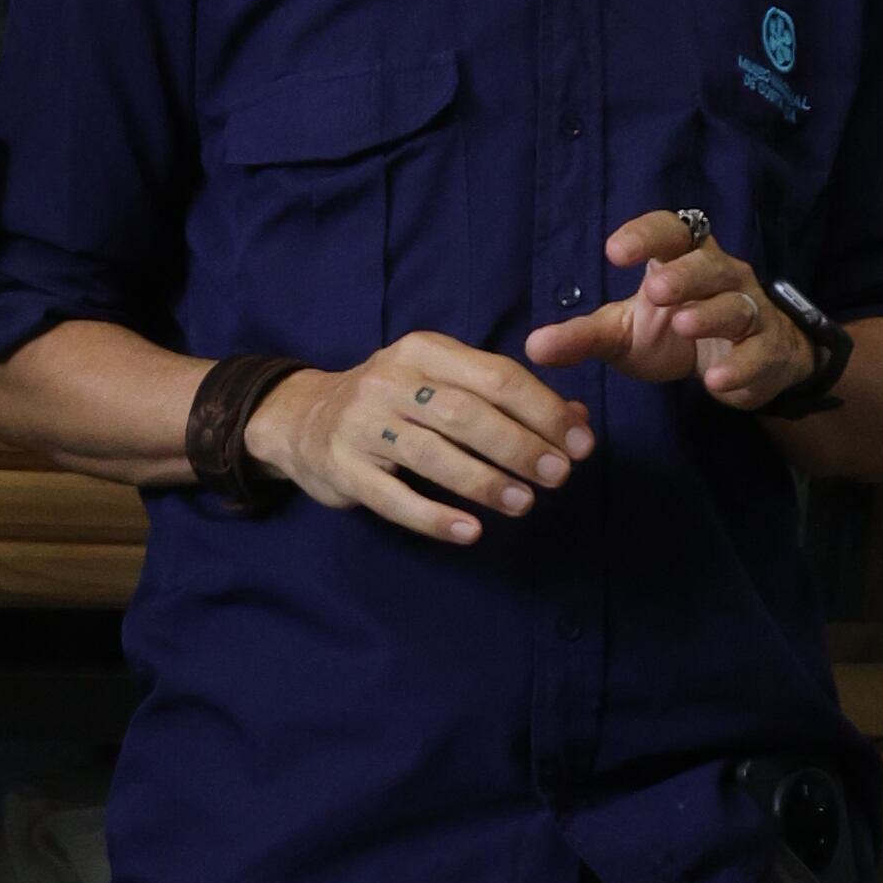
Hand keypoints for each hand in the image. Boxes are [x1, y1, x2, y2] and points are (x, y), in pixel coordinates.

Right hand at [246, 328, 594, 546]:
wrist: (302, 419)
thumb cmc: (392, 402)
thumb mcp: (442, 383)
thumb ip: (506, 398)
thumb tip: (577, 421)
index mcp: (423, 351)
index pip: (496, 375)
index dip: (544, 410)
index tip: (581, 444)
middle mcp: (390, 380)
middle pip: (466, 413)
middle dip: (521, 446)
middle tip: (560, 477)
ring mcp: (362, 425)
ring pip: (432, 454)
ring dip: (484, 481)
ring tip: (524, 504)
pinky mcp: (343, 468)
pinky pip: (392, 497)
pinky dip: (433, 517)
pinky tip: (469, 532)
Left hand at [527, 213, 815, 411]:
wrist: (739, 368)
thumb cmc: (673, 336)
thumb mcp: (623, 334)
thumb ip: (582, 337)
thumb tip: (533, 346)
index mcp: (681, 260)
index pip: (670, 232)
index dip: (646, 234)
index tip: (615, 249)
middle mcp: (721, 277)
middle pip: (708, 264)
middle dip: (684, 275)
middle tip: (655, 290)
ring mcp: (749, 312)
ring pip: (737, 304)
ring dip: (711, 314)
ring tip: (684, 325)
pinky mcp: (767, 351)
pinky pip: (758, 353)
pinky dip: (740, 366)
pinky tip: (716, 381)